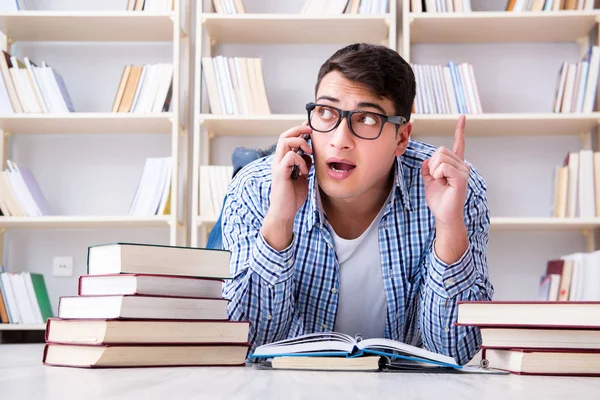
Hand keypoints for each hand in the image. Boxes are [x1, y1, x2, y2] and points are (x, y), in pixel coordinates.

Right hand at [261, 123, 312, 250]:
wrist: (284, 212)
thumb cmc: (292, 197)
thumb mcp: (302, 178)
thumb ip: (305, 166)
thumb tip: (310, 157)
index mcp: (283, 161)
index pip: (288, 139)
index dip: (298, 131)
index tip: (310, 128)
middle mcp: (278, 161)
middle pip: (284, 135)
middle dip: (298, 129)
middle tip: (311, 131)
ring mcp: (278, 166)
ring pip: (285, 141)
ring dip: (300, 142)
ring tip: (309, 151)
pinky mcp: (280, 173)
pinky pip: (290, 157)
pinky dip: (301, 161)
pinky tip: (304, 171)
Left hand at [421, 115, 469, 227]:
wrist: (444, 215)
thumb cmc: (439, 200)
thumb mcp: (429, 181)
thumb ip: (428, 169)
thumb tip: (426, 161)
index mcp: (455, 165)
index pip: (458, 144)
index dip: (459, 130)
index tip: (462, 117)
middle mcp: (462, 165)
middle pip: (440, 150)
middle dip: (432, 164)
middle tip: (437, 179)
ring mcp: (463, 171)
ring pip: (440, 158)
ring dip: (434, 171)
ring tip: (441, 182)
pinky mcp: (461, 178)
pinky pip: (443, 167)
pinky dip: (437, 175)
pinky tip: (443, 183)